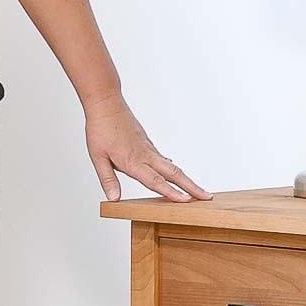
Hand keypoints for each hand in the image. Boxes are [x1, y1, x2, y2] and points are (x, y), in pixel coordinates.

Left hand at [84, 90, 211, 202]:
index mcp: (133, 161)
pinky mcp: (148, 144)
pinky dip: (173, 169)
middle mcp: (145, 155)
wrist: (106, 104)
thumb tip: (113, 199)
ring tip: (197, 190)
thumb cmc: (100, 129)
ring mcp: (149, 149)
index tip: (187, 201)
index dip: (171, 193)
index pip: (155, 181)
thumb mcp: (97, 157)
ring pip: (172, 166)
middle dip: (192, 187)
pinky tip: (174, 172)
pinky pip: (163, 159)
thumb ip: (107, 179)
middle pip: (173, 174)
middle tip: (207, 197)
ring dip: (186, 179)